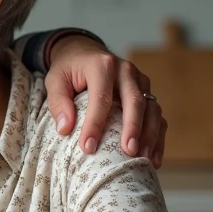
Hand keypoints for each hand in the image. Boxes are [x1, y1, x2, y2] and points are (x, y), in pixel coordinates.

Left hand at [45, 35, 166, 167]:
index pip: (101, 97)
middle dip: (133, 129)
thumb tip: (65, 129)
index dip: (95, 124)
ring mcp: (140, 80)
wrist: (84, 52)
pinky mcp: (147, 91)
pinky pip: (157, 114)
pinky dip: (157, 136)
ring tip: (143, 159)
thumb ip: (58, 102)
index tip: (88, 147)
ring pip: (152, 108)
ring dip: (150, 135)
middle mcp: (126, 71)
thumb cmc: (68, 69)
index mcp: (102, 65)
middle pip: (135, 101)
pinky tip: (153, 157)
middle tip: (128, 152)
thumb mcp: (55, 79)